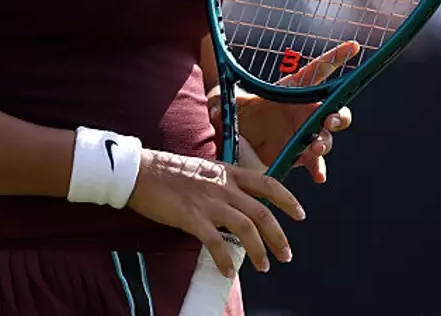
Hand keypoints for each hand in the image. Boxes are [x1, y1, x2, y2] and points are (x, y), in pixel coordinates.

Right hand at [127, 149, 304, 277]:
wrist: (140, 171)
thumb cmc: (169, 172)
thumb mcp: (204, 170)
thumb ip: (223, 183)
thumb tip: (237, 201)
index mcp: (228, 173)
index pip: (267, 183)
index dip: (287, 199)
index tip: (300, 214)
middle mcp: (223, 186)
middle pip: (261, 212)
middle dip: (278, 236)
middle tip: (286, 254)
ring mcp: (209, 202)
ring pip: (245, 229)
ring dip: (259, 251)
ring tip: (264, 266)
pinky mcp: (192, 217)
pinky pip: (215, 242)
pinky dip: (225, 259)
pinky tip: (229, 271)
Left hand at [217, 41, 357, 183]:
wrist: (234, 139)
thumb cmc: (237, 112)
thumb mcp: (230, 102)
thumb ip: (223, 101)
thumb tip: (213, 107)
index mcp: (294, 90)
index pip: (318, 70)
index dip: (336, 57)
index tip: (353, 46)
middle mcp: (305, 111)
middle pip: (334, 110)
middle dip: (338, 115)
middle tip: (330, 119)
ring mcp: (305, 134)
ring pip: (326, 138)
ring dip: (324, 142)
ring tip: (315, 148)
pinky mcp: (300, 155)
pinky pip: (315, 163)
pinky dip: (318, 168)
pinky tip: (317, 175)